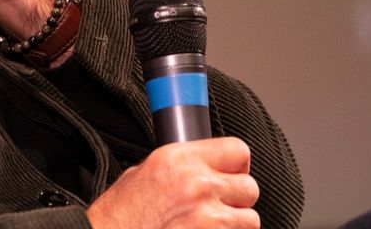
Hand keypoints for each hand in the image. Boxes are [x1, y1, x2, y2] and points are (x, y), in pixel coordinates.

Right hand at [87, 139, 260, 228]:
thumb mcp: (142, 174)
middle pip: (249, 187)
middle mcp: (197, 185)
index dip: (237, 165)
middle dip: (237, 200)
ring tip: (209, 227)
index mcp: (179, 160)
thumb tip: (200, 167)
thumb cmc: (119, 217)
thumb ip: (178, 168)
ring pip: (250, 220)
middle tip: (219, 208)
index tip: (231, 174)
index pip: (237, 150)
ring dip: (235, 226)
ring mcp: (207, 219)